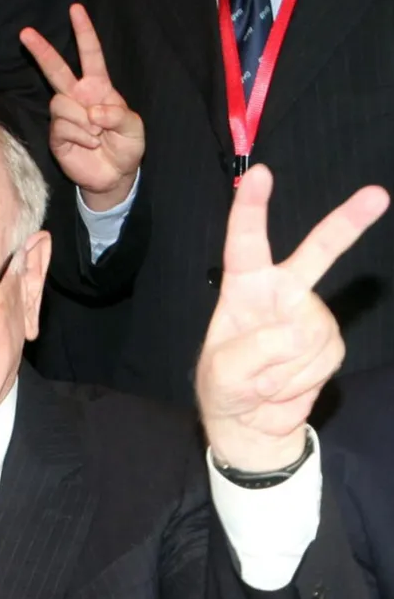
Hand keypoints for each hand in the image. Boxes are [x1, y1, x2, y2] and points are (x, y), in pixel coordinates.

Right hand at [21, 4, 142, 210]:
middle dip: (41, 50)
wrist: (113, 175)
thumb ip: (117, 114)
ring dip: (83, 121)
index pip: (90, 55)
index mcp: (98, 88)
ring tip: (96, 135)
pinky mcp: (56, 135)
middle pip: (56, 69)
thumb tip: (92, 112)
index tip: (75, 9)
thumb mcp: (134, 127)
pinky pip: (62, 126)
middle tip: (25, 32)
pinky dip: (80, 135)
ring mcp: (64, 116)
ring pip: (61, 103)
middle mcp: (77, 97)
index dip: (84, 32)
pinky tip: (89, 144)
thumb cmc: (126, 146)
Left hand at [196, 166, 387, 470]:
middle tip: (377, 195)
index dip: (252, 209)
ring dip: (285, 366)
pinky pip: (323, 357)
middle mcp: (281, 292)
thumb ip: (251, 352)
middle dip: (346, 224)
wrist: (252, 422)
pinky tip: (285, 382)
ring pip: (310, 332)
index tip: (262, 175)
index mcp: (244, 287)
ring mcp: (310, 316)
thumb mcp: (221, 374)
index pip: (245, 244)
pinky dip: (301, 377)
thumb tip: (296, 332)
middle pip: (315, 254)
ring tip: (265, 377)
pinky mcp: (330, 341)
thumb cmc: (225, 389)